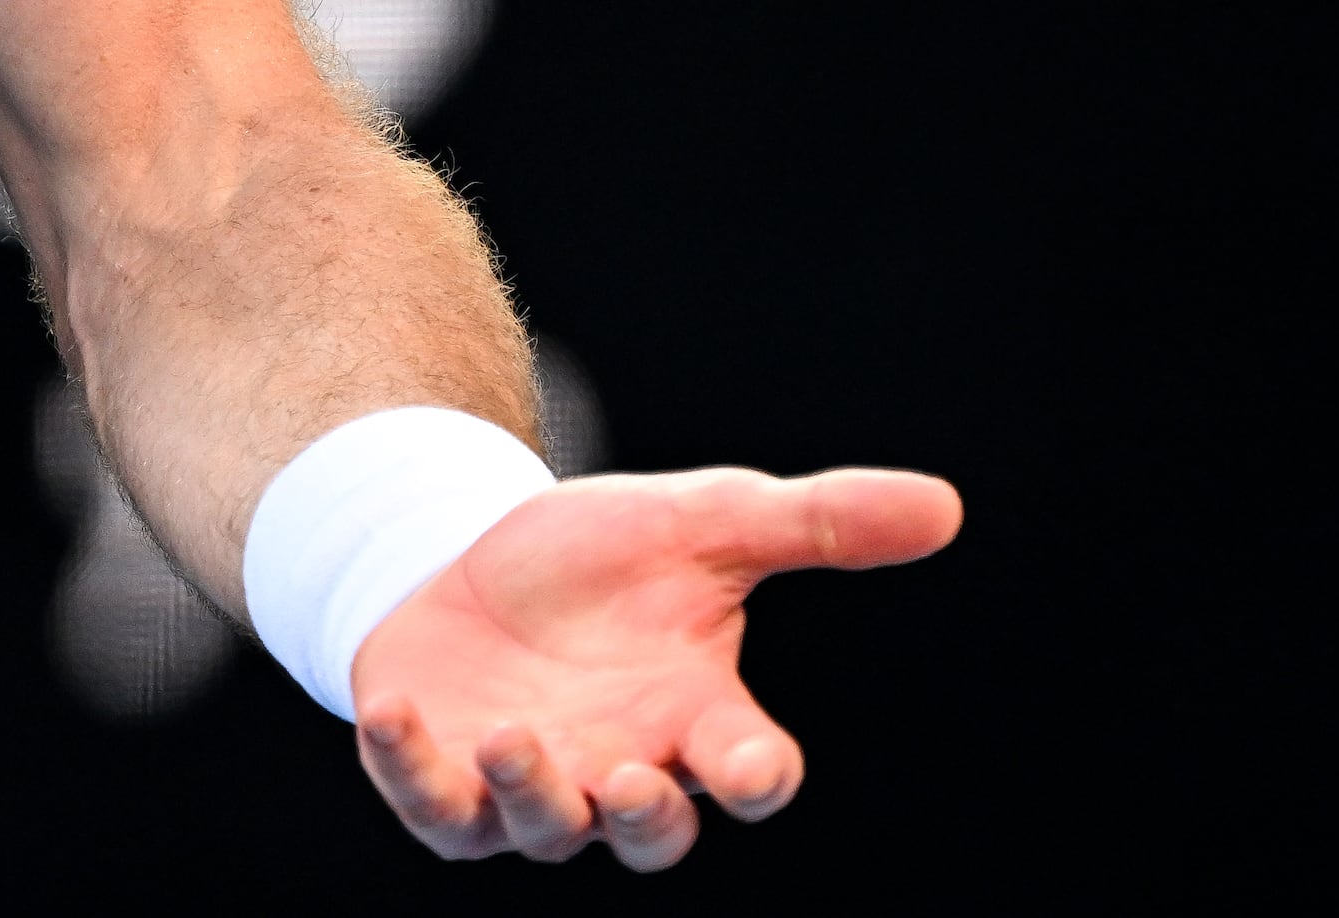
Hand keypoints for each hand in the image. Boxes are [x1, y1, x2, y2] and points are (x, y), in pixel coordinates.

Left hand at [349, 466, 959, 869]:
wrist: (468, 551)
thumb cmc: (599, 556)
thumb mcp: (706, 520)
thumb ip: (817, 524)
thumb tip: (943, 505)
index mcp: (694, 715)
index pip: (747, 770)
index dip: (754, 773)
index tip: (751, 762)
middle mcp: (620, 765)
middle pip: (651, 834)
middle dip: (646, 818)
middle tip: (634, 779)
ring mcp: (532, 783)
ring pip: (543, 830)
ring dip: (533, 795)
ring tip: (511, 736)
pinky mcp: (444, 778)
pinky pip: (435, 807)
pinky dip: (411, 770)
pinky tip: (394, 716)